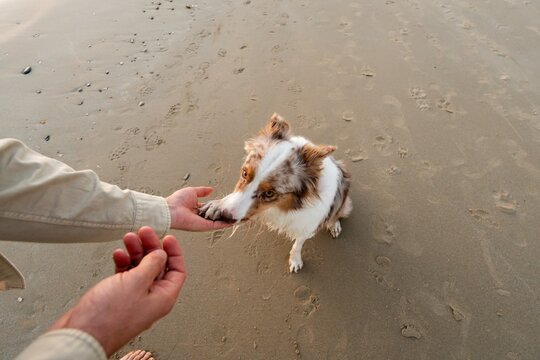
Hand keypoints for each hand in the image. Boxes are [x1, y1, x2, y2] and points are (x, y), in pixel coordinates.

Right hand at [50, 227, 185, 355]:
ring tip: (128, 238)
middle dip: (151, 247)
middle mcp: (151, 298)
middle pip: (158, 266)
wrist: (81, 334)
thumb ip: (151, 265)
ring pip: (140, 269)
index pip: (177, 270)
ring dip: (135, 252)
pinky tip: (118, 255)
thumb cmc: (108, 317)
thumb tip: (161, 254)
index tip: (166, 238)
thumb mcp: (136, 282)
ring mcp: (133, 298)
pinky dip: (123, 263)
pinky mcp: (117, 298)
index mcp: (163, 297)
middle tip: (143, 232)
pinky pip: (125, 276)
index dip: (174, 252)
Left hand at [166, 187, 231, 230]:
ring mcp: (203, 222)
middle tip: (236, 210)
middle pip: (216, 215)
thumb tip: (211, 189)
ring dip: (227, 219)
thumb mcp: (192, 192)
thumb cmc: (177, 200)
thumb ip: (202, 191)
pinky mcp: (204, 226)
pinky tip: (234, 221)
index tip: (227, 204)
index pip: (211, 208)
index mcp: (197, 209)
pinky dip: (225, 224)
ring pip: (218, 221)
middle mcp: (201, 217)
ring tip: (238, 216)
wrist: (170, 210)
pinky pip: (217, 225)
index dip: (219, 206)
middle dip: (225, 213)